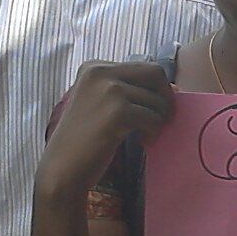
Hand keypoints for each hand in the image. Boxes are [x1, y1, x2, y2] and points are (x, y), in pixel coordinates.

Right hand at [36, 61, 174, 197]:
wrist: (62, 168)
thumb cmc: (85, 140)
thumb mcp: (102, 104)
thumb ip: (128, 90)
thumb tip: (173, 86)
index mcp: (94, 67)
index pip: (144, 67)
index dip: (157, 90)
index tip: (152, 111)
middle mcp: (100, 72)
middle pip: (155, 73)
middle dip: (165, 97)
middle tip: (160, 121)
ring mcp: (109, 90)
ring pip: (158, 98)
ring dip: (159, 120)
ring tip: (145, 136)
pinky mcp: (118, 111)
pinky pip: (154, 117)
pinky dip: (154, 132)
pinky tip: (143, 142)